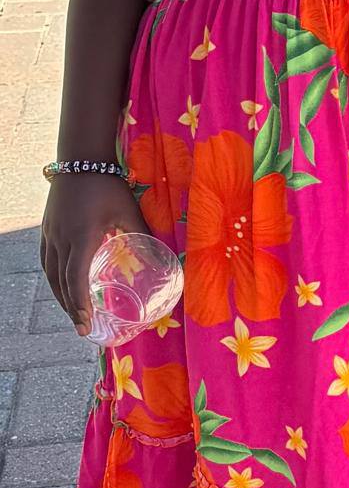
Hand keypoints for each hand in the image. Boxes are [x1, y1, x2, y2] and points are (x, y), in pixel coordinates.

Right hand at [40, 175, 147, 334]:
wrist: (80, 159)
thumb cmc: (108, 184)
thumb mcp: (128, 210)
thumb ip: (142, 233)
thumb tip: (163, 254)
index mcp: (82, 237)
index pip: (76, 279)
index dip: (79, 305)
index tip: (85, 325)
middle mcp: (62, 239)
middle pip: (61, 282)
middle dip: (71, 308)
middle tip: (82, 328)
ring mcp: (51, 234)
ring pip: (51, 274)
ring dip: (60, 296)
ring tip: (72, 313)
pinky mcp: (47, 228)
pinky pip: (46, 260)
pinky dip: (54, 278)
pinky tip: (61, 285)